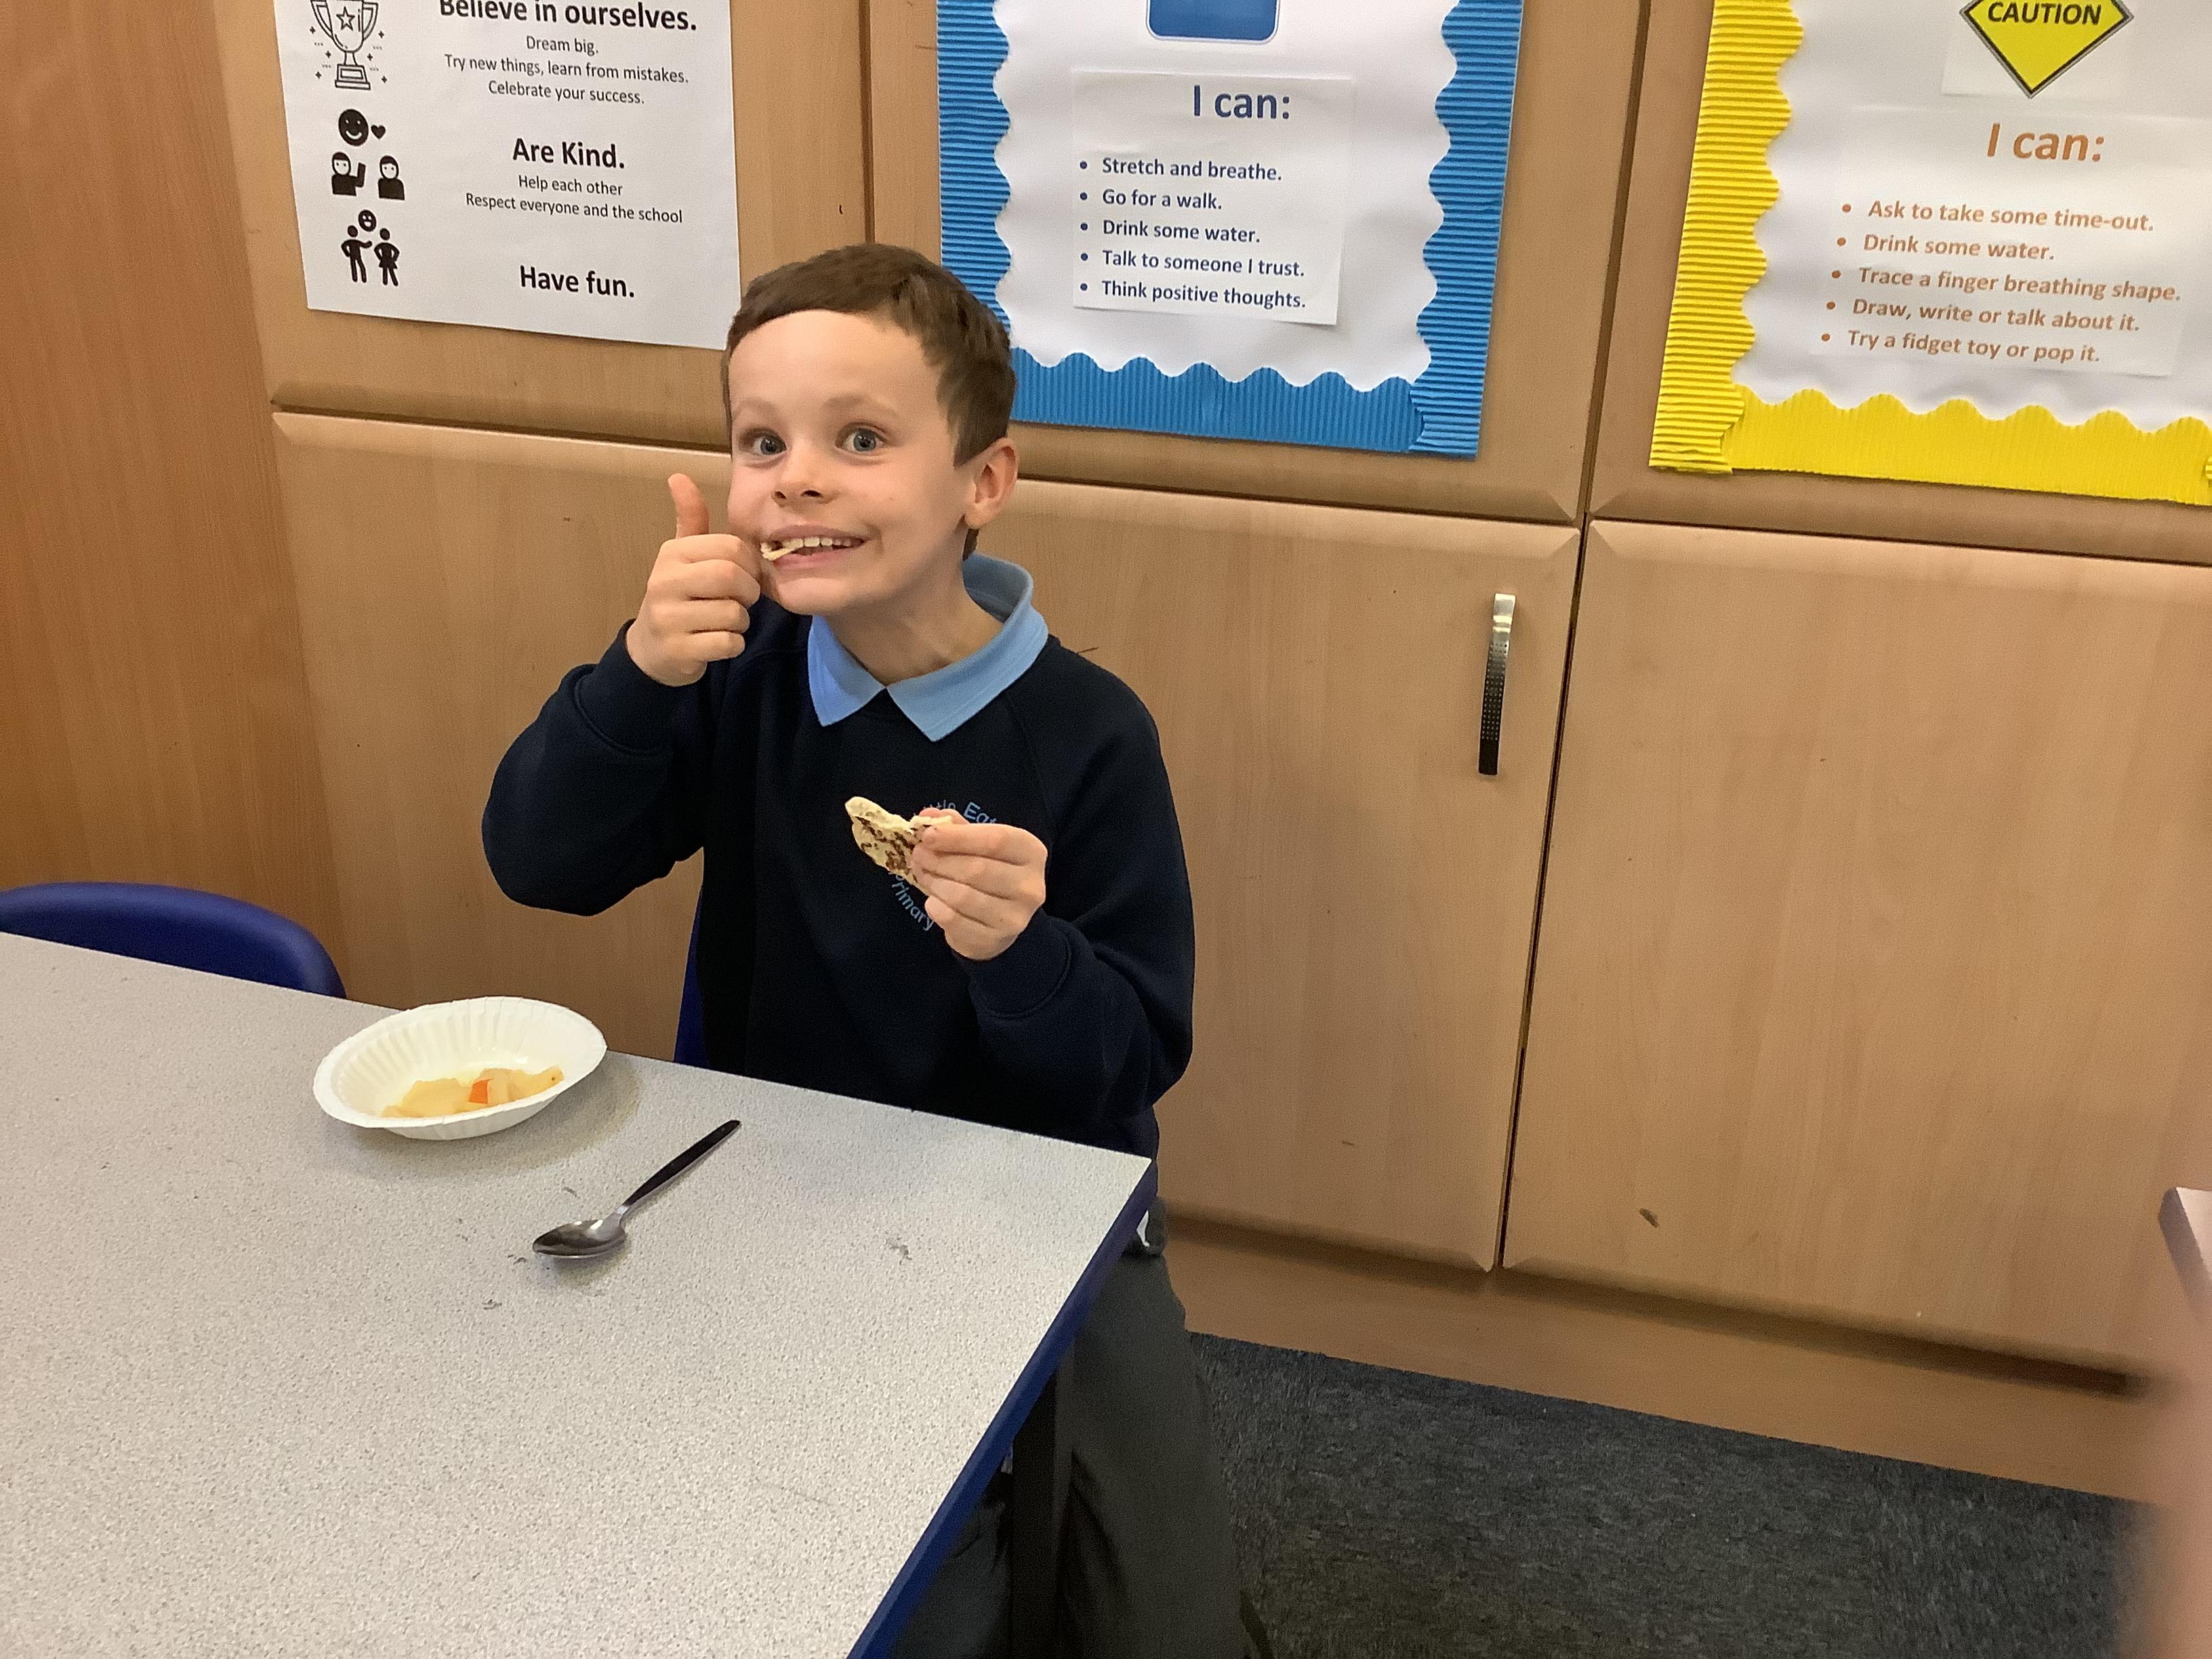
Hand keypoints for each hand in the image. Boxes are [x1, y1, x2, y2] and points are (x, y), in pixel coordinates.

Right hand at [625, 474, 760, 687]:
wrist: (651, 648)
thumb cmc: (678, 595)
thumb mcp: (681, 555)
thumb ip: (690, 518)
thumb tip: (678, 476)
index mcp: (672, 553)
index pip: (730, 547)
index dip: (749, 562)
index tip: (744, 573)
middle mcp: (664, 582)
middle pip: (731, 577)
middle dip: (748, 591)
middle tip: (743, 599)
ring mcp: (668, 618)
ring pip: (733, 613)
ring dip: (741, 621)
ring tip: (726, 620)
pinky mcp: (678, 650)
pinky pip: (728, 643)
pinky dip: (733, 644)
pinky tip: (718, 641)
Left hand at [908, 815, 1048, 961]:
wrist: (1000, 924)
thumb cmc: (989, 875)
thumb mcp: (979, 846)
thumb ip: (956, 828)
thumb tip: (927, 816)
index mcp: (1031, 852)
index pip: (996, 840)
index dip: (958, 837)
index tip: (928, 835)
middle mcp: (1030, 885)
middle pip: (977, 869)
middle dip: (940, 860)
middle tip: (918, 855)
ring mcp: (1016, 916)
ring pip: (964, 896)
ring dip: (935, 883)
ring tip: (924, 875)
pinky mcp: (996, 939)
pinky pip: (956, 921)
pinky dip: (937, 909)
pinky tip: (932, 901)